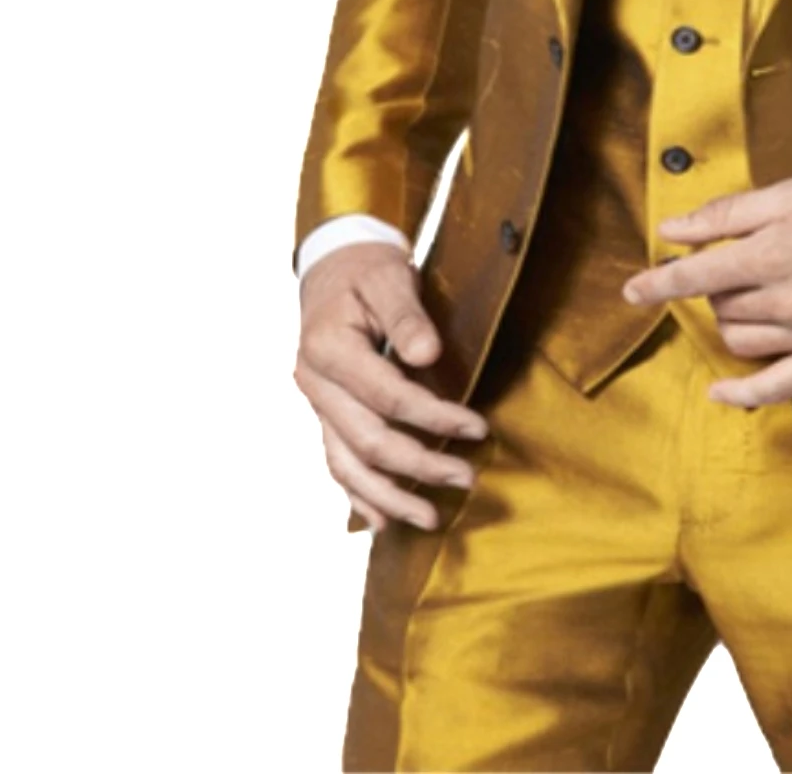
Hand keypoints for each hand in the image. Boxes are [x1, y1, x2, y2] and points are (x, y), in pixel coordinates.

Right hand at [293, 241, 488, 533]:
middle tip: (467, 479)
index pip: (387, 396)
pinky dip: (358, 495)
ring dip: (389, 496)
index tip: (478, 428)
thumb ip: (406, 315)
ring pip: (346, 465)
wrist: (333, 269)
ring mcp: (315, 404)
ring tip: (430, 518)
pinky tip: (382, 521)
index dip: (434, 416)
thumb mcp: (388, 276)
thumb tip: (427, 354)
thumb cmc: (366, 271)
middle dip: (419, 465)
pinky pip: (336, 463)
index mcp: (328, 348)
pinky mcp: (324, 415)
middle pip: (367, 440)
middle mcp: (314, 383)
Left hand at [621, 176, 791, 408]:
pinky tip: (721, 390)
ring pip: (738, 340)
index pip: (694, 275)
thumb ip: (731, 213)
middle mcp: (785, 301)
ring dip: (732, 320)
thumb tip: (675, 228)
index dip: (657, 282)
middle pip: (719, 304)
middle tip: (742, 261)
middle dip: (717, 284)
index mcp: (773, 252)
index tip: (632, 289)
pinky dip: (739, 394)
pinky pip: (772, 389)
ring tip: (756, 295)